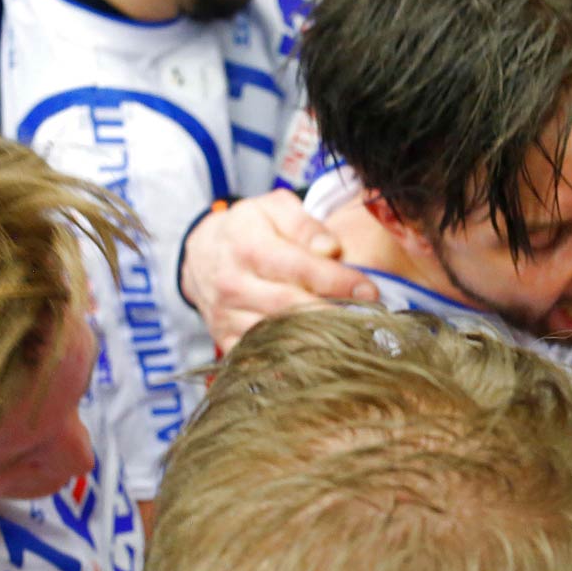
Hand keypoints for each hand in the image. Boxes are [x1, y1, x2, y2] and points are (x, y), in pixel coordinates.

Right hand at [179, 189, 378, 350]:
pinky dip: (289, 361)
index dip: (338, 281)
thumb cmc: (249, 229)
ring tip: (350, 341)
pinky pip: (259, 358)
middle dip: (333, 315)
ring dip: (316, 341)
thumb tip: (330, 248)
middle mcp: (233, 284)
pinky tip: (319, 359)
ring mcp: (226, 316)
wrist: (201, 253)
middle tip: (368, 321)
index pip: (299, 268)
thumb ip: (304, 224)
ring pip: (276, 336)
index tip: (370, 291)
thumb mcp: (273, 208)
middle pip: (290, 306)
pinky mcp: (224, 339)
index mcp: (248, 246)